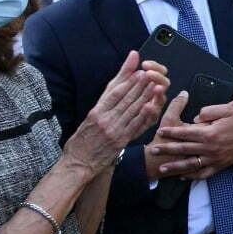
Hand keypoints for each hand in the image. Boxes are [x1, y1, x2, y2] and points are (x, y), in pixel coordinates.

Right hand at [64, 51, 167, 171]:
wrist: (78, 163)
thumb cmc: (81, 142)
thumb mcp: (87, 120)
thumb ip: (101, 107)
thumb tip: (114, 93)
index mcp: (95, 112)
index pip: (113, 91)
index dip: (126, 79)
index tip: (137, 70)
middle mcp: (104, 118)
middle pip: (124, 97)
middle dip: (138, 84)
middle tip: (149, 73)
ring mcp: (113, 129)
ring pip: (132, 109)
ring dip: (145, 96)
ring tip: (154, 84)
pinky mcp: (120, 140)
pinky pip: (135, 125)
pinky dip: (144, 114)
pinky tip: (152, 105)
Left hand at [148, 99, 232, 179]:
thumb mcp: (227, 110)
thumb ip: (209, 111)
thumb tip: (195, 118)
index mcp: (210, 133)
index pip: (185, 132)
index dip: (171, 132)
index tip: (160, 131)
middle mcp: (209, 148)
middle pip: (184, 149)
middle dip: (167, 150)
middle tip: (154, 150)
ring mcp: (214, 159)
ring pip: (190, 165)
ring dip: (175, 167)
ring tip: (162, 169)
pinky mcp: (219, 166)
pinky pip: (203, 173)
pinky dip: (192, 176)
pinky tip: (182, 176)